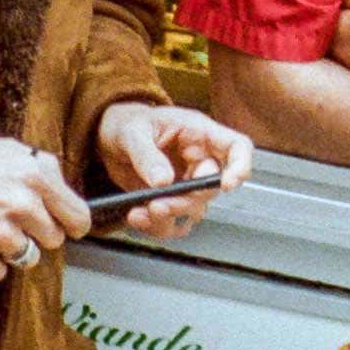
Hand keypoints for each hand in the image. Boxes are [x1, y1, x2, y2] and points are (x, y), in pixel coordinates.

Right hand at [0, 137, 88, 281]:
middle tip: (13, 219)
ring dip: (14, 248)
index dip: (70, 223)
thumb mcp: (10, 150)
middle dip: (37, 232)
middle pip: (53, 240)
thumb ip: (43, 168)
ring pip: (28, 258)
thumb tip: (65, 192)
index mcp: (37, 176)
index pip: (79, 219)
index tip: (62, 225)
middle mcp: (23, 205)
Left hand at [94, 101, 251, 240]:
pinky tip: (138, 217)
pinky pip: (174, 222)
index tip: (227, 185)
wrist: (109, 138)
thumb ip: (146, 155)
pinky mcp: (172, 200)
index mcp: (198, 132)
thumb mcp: (131, 132)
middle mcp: (198, 159)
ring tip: (140, 212)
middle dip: (185, 202)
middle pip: (211, 188)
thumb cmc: (126, 123)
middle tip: (158, 205)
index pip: (236, 147)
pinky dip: (156, 226)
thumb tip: (162, 180)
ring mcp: (187, 182)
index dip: (240, 166)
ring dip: (168, 217)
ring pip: (194, 210)